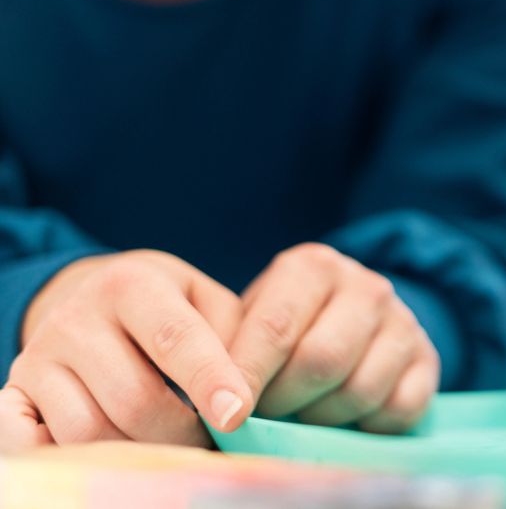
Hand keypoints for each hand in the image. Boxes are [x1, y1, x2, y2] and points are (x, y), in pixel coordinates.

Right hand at [1, 250, 253, 452]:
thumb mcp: (208, 303)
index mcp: (133, 284)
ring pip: (88, 433)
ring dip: (139, 454)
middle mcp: (76, 317)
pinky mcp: (13, 392)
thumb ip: (236, 341)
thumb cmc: (172, 308)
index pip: (175, 338)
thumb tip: (242, 398)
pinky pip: (25, 441)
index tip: (236, 415)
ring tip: (172, 448)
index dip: (209, 380)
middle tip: (210, 442)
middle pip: (134, 400)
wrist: (94, 299)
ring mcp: (38, 357)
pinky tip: (108, 459)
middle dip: (182, 434)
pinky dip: (64, 460)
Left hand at [229, 243, 438, 432]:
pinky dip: (368, 427)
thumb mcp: (254, 318)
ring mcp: (404, 322)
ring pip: (359, 390)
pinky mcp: (429, 360)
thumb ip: (233, 349)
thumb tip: (212, 398)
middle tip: (264, 417)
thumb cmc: (286, 327)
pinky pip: (399, 409)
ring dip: (323, 419)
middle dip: (284, 401)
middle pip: (321, 361)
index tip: (224, 414)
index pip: (276, 326)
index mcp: (314, 267)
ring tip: (303, 416)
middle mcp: (365, 286)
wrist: (353, 319)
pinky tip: (347, 420)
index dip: (246, 375)